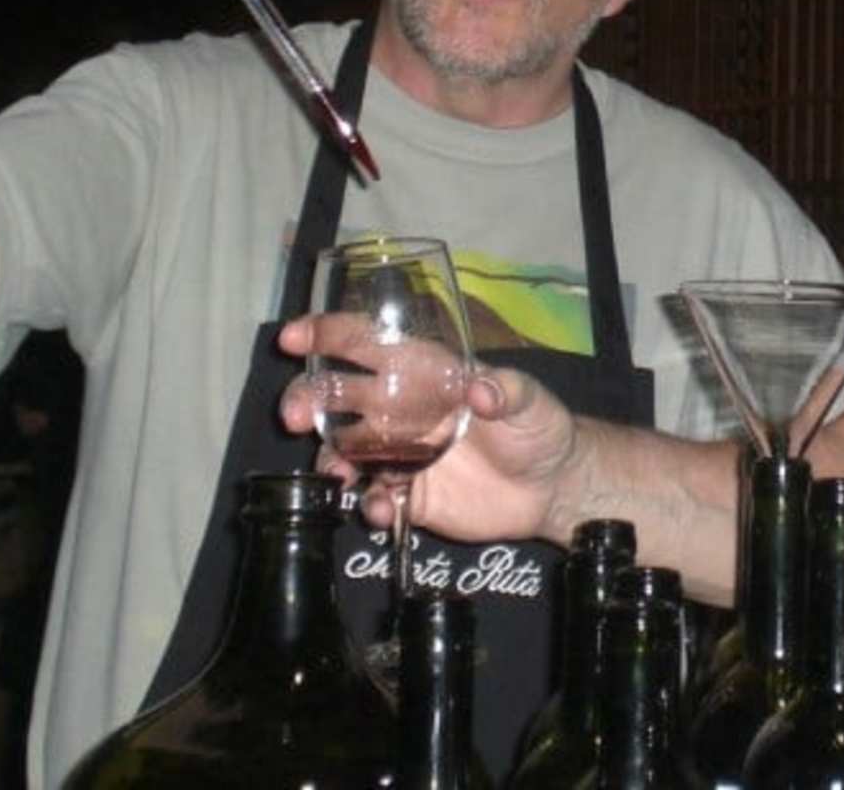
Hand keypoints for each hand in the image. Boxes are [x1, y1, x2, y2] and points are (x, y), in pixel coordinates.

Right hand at [278, 313, 579, 545]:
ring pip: (343, 451)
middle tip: (291, 415)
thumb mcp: (532, 400)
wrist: (552, 487)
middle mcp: (402, 411)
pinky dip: (370, 504)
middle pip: (336, 397)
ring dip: (328, 460)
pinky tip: (382, 509)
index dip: (328, 334)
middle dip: (305, 399)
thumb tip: (480, 392)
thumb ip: (506, 391)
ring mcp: (401, 454)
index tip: (293, 338)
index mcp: (424, 373)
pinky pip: (375, 499)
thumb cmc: (540, 427)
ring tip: (337, 474)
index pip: (368, 344)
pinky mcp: (411, 497)